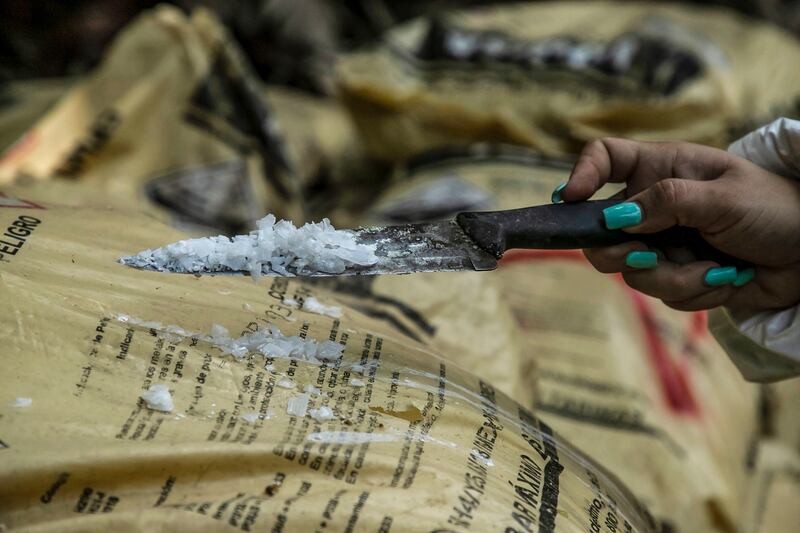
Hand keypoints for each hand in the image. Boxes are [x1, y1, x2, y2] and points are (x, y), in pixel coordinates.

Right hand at [555, 138, 799, 312]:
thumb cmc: (775, 208)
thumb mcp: (723, 198)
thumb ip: (668, 203)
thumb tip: (616, 217)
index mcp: (662, 169)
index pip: (605, 158)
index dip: (581, 174)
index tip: (570, 200)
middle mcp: (653, 206)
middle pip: (600, 231)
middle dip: (618, 252)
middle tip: (644, 255)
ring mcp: (663, 243)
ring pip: (631, 271)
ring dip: (674, 277)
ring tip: (714, 270)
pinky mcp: (677, 275)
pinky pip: (661, 293)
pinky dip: (694, 292)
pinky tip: (724, 279)